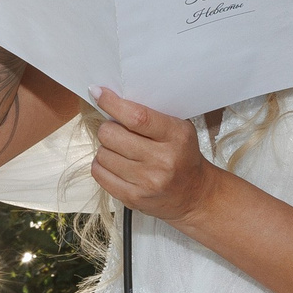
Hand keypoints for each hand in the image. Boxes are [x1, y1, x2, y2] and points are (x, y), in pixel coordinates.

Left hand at [91, 89, 223, 226]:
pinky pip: (99, 173)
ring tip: (121, 151)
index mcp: (176, 137)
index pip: (137, 117)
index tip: (98, 93)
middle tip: (117, 131)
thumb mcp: (177, 130)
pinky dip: (102, 165)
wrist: (195, 194)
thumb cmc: (182, 156)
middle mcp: (163, 160)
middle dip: (108, 128)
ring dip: (107, 148)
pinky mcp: (133, 198)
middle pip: (112, 135)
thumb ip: (149, 115)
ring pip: (102, 154)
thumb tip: (108, 100)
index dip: (112, 104)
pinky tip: (115, 164)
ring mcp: (147, 182)